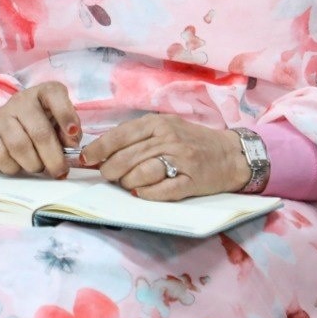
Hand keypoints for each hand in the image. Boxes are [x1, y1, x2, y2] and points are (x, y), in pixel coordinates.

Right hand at [0, 81, 80, 179]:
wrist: (3, 126)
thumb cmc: (39, 125)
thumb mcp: (59, 124)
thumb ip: (69, 133)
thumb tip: (71, 146)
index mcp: (44, 93)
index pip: (54, 94)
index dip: (65, 114)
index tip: (72, 133)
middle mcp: (22, 100)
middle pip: (40, 132)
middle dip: (53, 158)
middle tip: (59, 171)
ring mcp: (1, 115)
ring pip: (19, 146)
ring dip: (33, 164)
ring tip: (38, 167)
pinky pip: (1, 155)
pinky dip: (13, 167)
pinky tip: (18, 165)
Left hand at [81, 114, 248, 200]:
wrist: (231, 154)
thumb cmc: (192, 141)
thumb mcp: (165, 128)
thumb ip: (136, 137)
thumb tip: (101, 152)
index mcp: (158, 123)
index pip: (119, 136)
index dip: (98, 149)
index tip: (84, 159)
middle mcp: (168, 138)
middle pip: (126, 157)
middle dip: (109, 170)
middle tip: (107, 176)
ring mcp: (181, 160)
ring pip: (141, 173)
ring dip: (127, 182)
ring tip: (127, 184)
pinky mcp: (192, 181)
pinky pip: (162, 190)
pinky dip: (147, 194)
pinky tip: (142, 193)